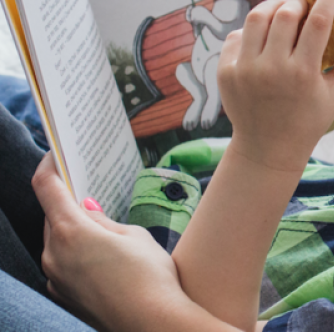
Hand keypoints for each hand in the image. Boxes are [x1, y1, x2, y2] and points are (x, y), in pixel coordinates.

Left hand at [32, 155, 186, 331]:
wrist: (153, 324)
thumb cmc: (149, 277)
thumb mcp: (134, 235)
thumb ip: (104, 220)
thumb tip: (86, 211)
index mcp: (70, 231)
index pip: (46, 187)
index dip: (49, 166)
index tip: (56, 153)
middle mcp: (53, 254)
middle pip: (52, 216)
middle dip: (67, 201)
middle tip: (88, 189)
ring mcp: (56, 278)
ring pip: (57, 241)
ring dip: (73, 229)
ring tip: (102, 226)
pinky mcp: (64, 295)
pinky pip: (63, 264)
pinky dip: (75, 252)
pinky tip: (102, 256)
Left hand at [217, 0, 333, 171]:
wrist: (266, 149)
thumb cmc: (308, 121)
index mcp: (302, 73)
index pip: (318, 22)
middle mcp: (271, 69)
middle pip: (285, 15)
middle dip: (299, 2)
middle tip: (306, 1)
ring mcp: (244, 69)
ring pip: (257, 18)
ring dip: (273, 8)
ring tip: (283, 10)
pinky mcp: (225, 72)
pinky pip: (237, 36)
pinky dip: (251, 30)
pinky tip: (263, 37)